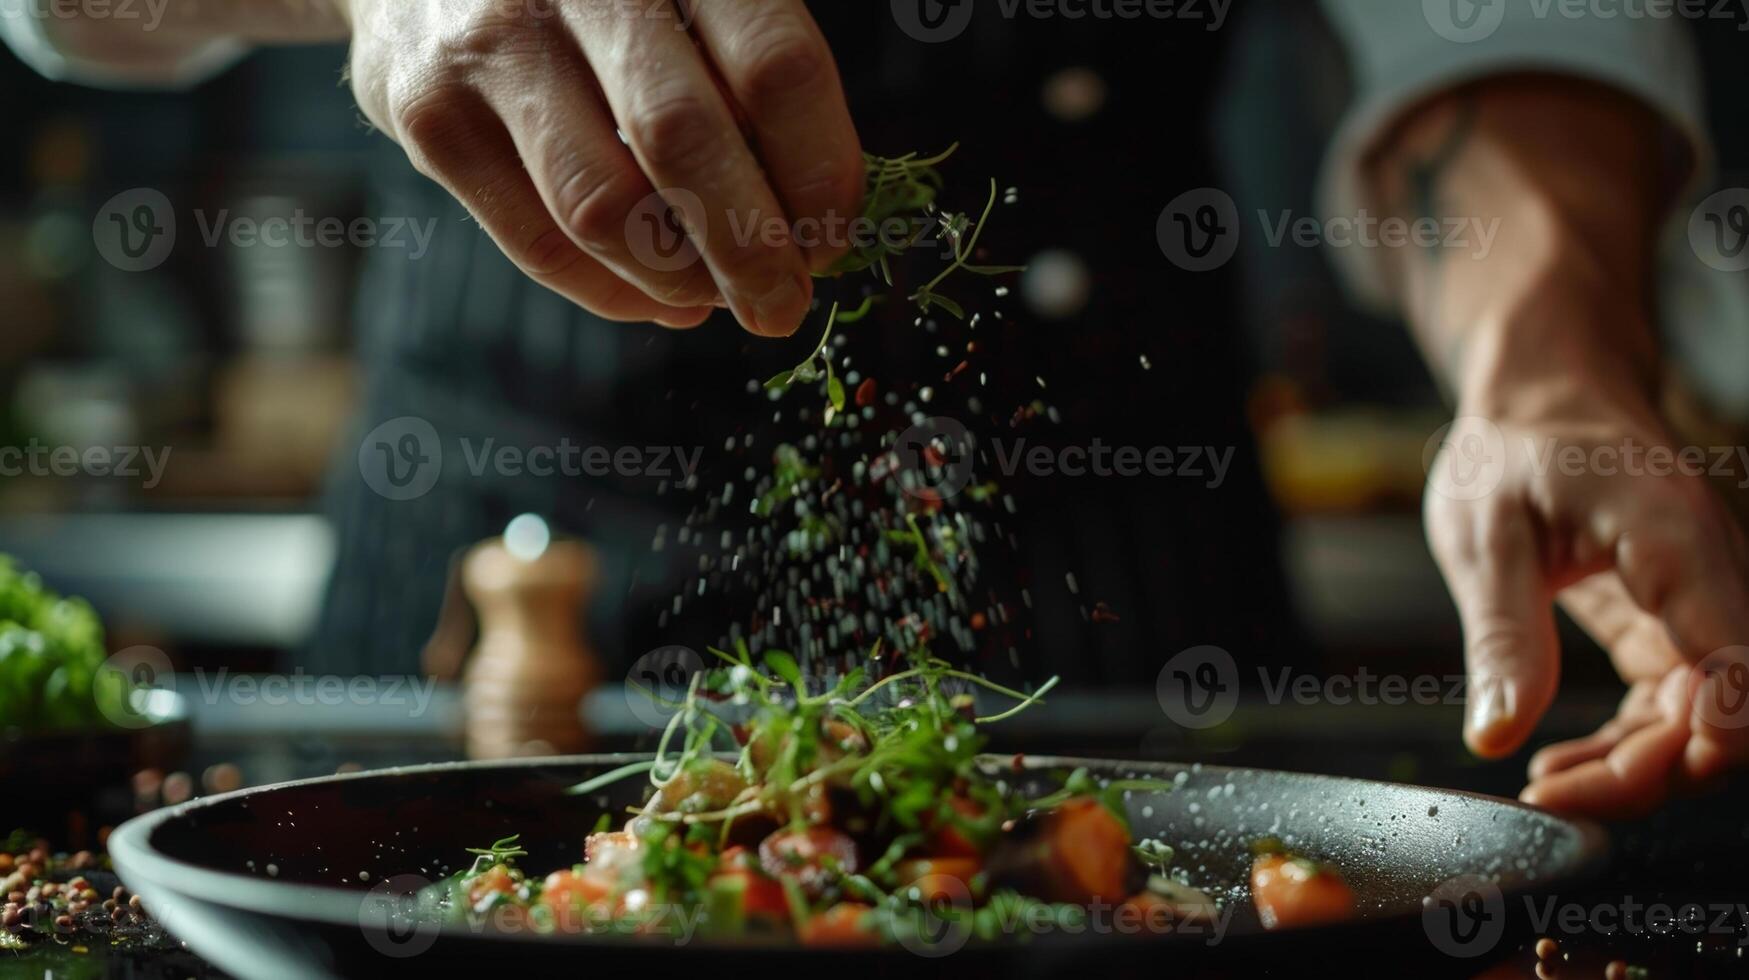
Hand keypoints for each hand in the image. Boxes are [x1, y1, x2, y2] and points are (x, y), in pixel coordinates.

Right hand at [340, 0, 862, 334]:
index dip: (820, 170)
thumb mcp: (686, 0)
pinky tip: (655, 298)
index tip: (833, 233)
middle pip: (686, 138)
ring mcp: (495, 44)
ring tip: (716, 298)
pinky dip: (613, 292)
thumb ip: (747, 80)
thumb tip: (812, 226)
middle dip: (752, 249)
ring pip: (605, 208)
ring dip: (679, 280)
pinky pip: (540, 242)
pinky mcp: (429, 111)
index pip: (774, 66)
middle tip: (784, 304)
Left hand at [1425, 358, 1748, 817]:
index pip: (1736, 659)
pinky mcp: (1676, 626)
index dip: (1708, 737)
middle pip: (1723, 709)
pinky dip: (1626, 746)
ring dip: (1635, 769)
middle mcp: (1711, 575)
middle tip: (1548, 792)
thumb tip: (1497, 733)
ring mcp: (1701, 604)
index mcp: (1672, 538)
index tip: (1624, 779)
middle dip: (1648, 771)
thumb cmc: (1513, 452)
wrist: (1541, 401)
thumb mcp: (1482, 539)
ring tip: (1545, 786)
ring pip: (1702, 720)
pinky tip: (1561, 765)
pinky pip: (1672, 706)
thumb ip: (1501, 637)